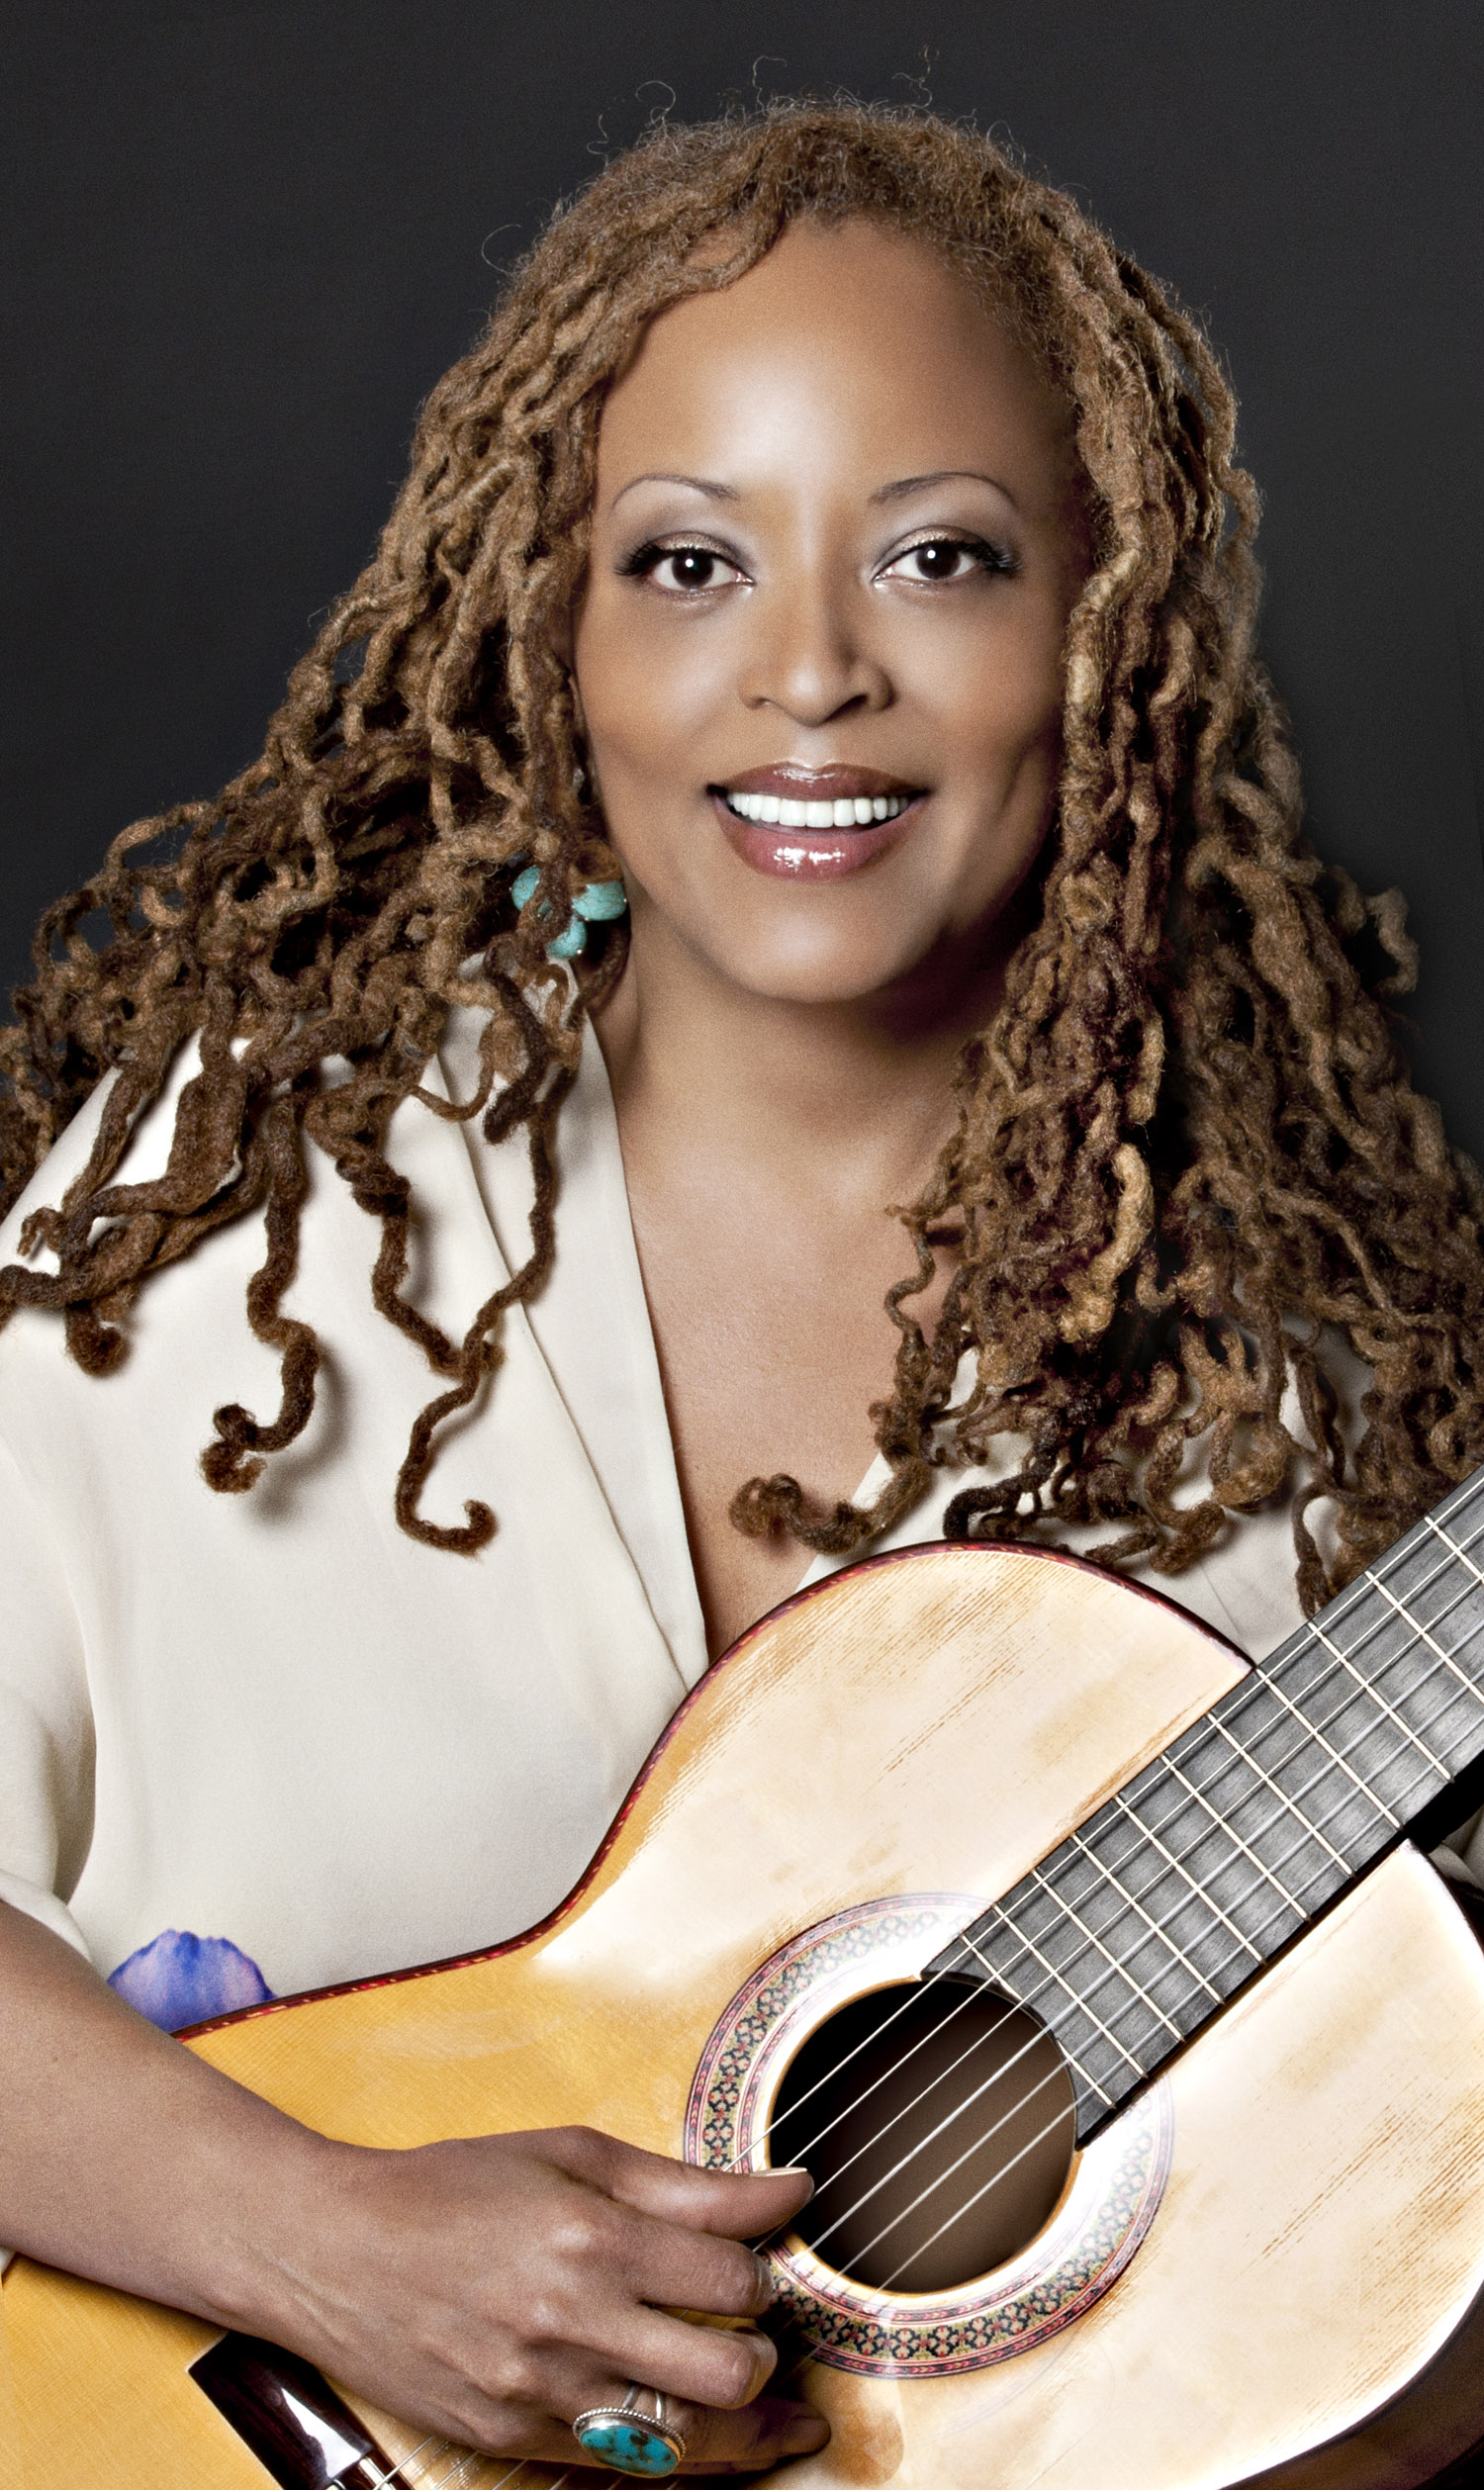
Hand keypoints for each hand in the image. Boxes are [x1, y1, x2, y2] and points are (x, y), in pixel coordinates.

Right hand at [255, 2123, 828, 2472]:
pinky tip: (702, 2432)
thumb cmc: (454, 2187)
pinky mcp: (513, 2441)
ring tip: (770, 2405)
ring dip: (744, 2424)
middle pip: (728, 2373)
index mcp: (590, 2236)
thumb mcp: (574, 2153)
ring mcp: (540, 2393)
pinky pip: (624, 2471)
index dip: (765, 2274)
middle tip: (760, 2330)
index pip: (732, 2279)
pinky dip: (677, 2454)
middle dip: (765, 2353)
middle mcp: (570, 2322)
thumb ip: (692, 2182)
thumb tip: (794, 2189)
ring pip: (686, 2443)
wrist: (335, 2250)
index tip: (760, 2262)